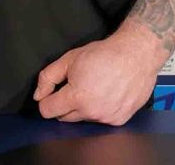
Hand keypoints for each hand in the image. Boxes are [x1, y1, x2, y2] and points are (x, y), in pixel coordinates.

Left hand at [33, 28, 164, 124]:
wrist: (136, 55)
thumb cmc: (104, 54)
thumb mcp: (69, 59)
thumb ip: (48, 77)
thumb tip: (38, 95)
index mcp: (77, 97)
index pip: (48, 111)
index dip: (47, 100)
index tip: (52, 93)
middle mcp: (92, 112)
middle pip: (65, 117)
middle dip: (65, 104)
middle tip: (77, 86)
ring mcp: (107, 118)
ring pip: (84, 119)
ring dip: (84, 108)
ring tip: (95, 88)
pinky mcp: (119, 120)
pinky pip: (101, 120)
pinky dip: (101, 110)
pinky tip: (107, 94)